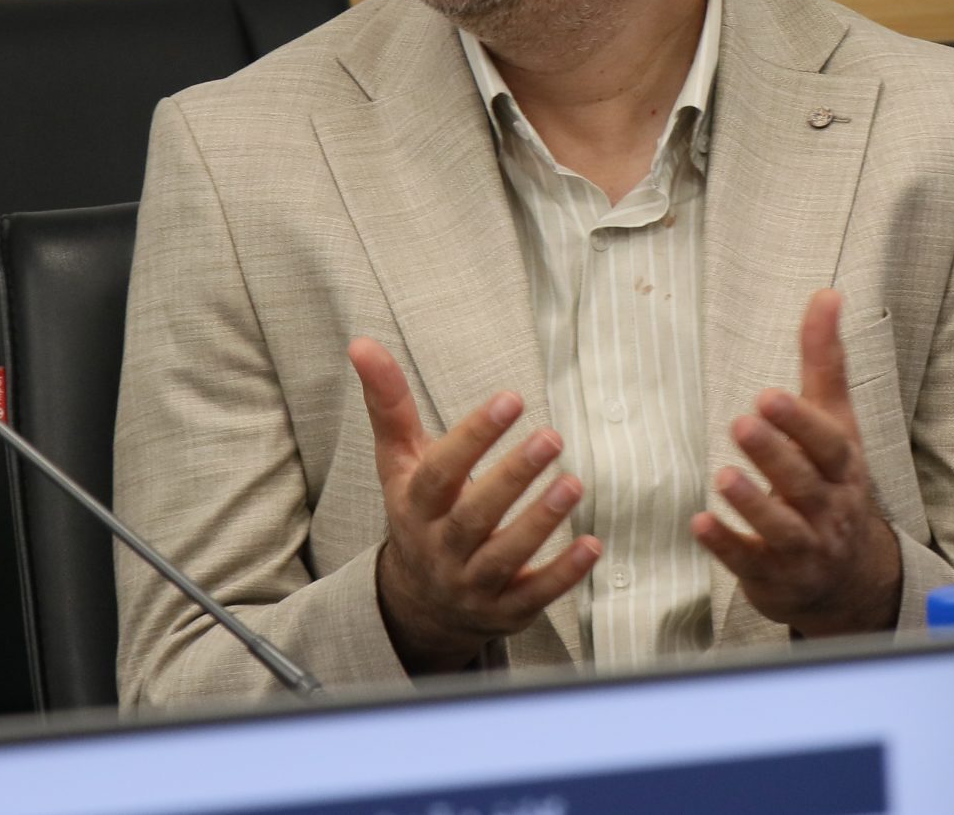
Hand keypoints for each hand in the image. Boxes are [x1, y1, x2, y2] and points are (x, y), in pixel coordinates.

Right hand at [349, 338, 599, 672]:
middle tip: (551, 437)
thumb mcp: (399, 460)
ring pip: (504, 556)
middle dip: (512, 477)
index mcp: (416, 506)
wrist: (420, 601)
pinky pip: (533, 595)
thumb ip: (388, 404)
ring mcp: (472, 583)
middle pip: (474, 515)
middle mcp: (441, 547)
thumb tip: (360, 343)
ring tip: (574, 482)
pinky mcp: (504, 610)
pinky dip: (563, 574)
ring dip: (540, 522)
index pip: (441, 471)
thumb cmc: (420, 511)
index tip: (510, 398)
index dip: (473, 437)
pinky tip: (592, 545)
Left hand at [691, 289, 901, 636]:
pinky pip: (750, 564)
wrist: (850, 576)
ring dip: (752, 502)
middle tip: (741, 422)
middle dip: (775, 455)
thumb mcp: (835, 422)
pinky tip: (699, 523)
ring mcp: (804, 548)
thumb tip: (827, 293)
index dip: (801, 422)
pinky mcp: (774, 577)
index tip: (768, 396)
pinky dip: (726, 545)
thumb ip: (825, 361)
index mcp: (843, 467)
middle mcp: (829, 508)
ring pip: (781, 527)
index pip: (828, 444)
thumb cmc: (834, 482)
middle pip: (804, 483)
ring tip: (723, 475)